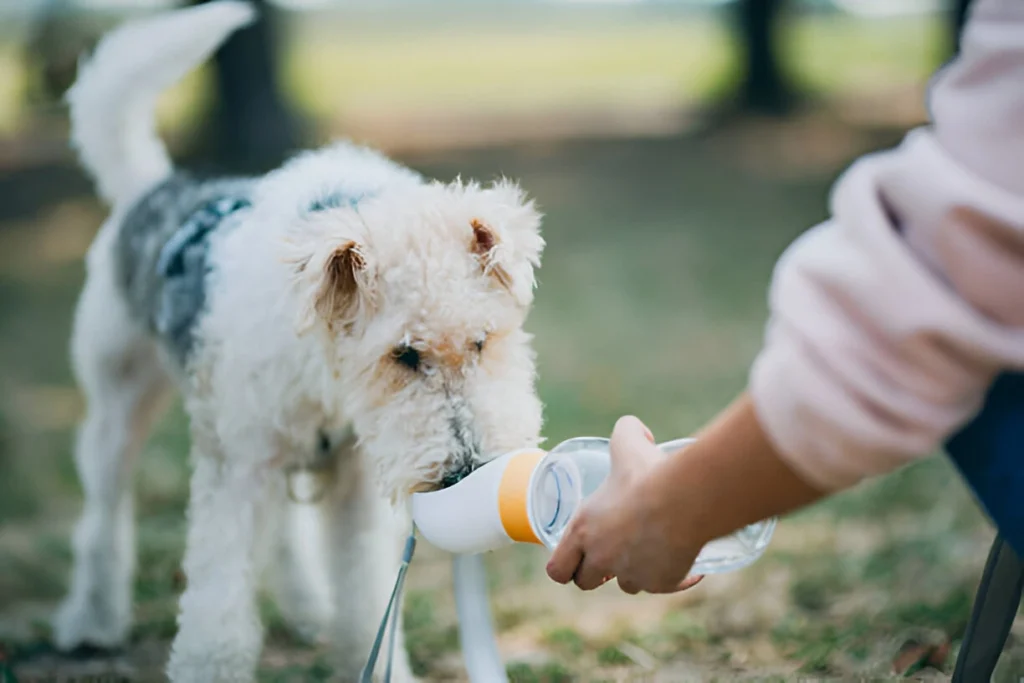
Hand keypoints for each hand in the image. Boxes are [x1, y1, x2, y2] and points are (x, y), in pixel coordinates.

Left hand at [544, 416, 705, 594]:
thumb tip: (636, 430)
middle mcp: (603, 557)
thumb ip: (625, 432)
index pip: (558, 568)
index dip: (564, 566)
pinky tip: (690, 566)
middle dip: (597, 572)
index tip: (575, 559)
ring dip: (635, 572)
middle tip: (612, 555)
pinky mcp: (661, 581)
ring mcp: (632, 574)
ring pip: (628, 584)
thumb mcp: (628, 442)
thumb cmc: (649, 472)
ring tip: (650, 551)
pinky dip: (678, 577)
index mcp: (584, 530)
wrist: (685, 499)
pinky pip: (667, 585)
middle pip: (587, 581)